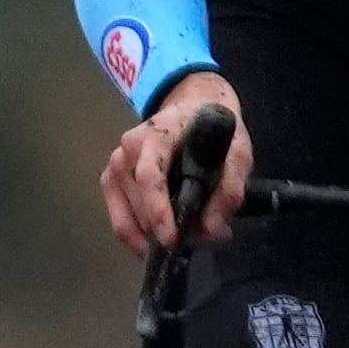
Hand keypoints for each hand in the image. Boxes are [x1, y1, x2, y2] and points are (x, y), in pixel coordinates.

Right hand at [102, 70, 247, 254]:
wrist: (193, 109)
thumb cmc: (212, 130)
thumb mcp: (237, 152)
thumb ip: (230, 189)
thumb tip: (212, 228)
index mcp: (158, 134)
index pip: (150, 176)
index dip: (158, 211)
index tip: (171, 238)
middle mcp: (130, 148)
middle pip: (141, 205)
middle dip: (169, 231)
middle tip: (201, 237)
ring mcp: (116, 164)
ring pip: (130, 218)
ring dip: (156, 236)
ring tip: (187, 233)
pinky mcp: (111, 180)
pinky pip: (119, 221)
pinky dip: (139, 237)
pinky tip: (160, 237)